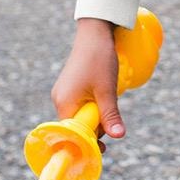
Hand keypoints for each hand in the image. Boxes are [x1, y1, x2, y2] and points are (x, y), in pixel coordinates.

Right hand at [51, 19, 125, 155]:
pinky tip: (102, 92)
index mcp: (64, 104)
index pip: (73, 134)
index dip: (88, 142)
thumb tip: (119, 136)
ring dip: (96, 113)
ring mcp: (64, 92)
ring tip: (108, 98)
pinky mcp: (70, 86)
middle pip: (77, 125)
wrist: (95, 31)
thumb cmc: (99, 58)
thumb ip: (110, 114)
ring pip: (81, 114)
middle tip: (112, 120)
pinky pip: (81, 103)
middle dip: (95, 126)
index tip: (103, 148)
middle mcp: (60, 100)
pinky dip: (93, 104)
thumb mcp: (107, 89)